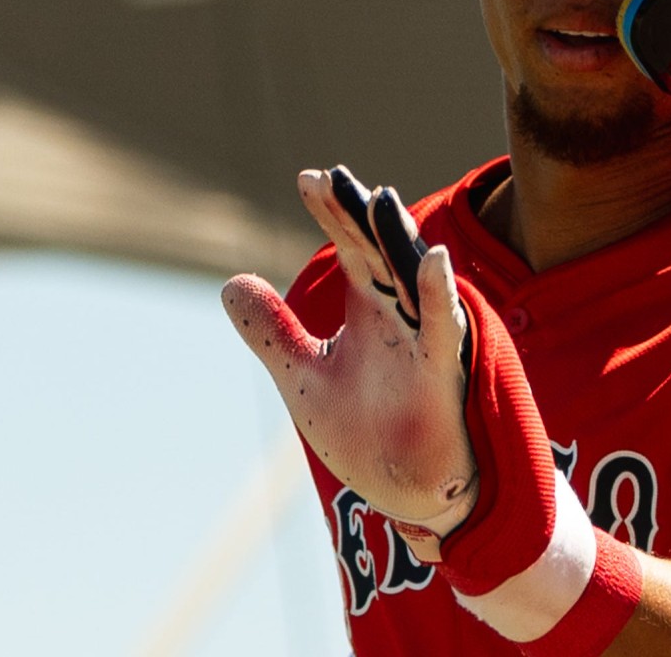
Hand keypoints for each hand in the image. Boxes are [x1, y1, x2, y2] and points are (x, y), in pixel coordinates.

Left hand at [222, 167, 475, 558]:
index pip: (352, 246)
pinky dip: (437, 294)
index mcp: (372, 307)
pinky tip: (432, 258)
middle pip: (379, 250)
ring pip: (412, 279)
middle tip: (332, 179)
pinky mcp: (442, 373)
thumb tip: (228, 283)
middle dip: (357, 215)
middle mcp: (400, 314)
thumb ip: (272, 333)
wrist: (409, 493)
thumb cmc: (369, 434)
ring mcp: (423, 340)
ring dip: (395, 241)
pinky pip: (442, 329)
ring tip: (376, 198)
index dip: (332, 212)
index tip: (310, 178)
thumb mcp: (304, 379)